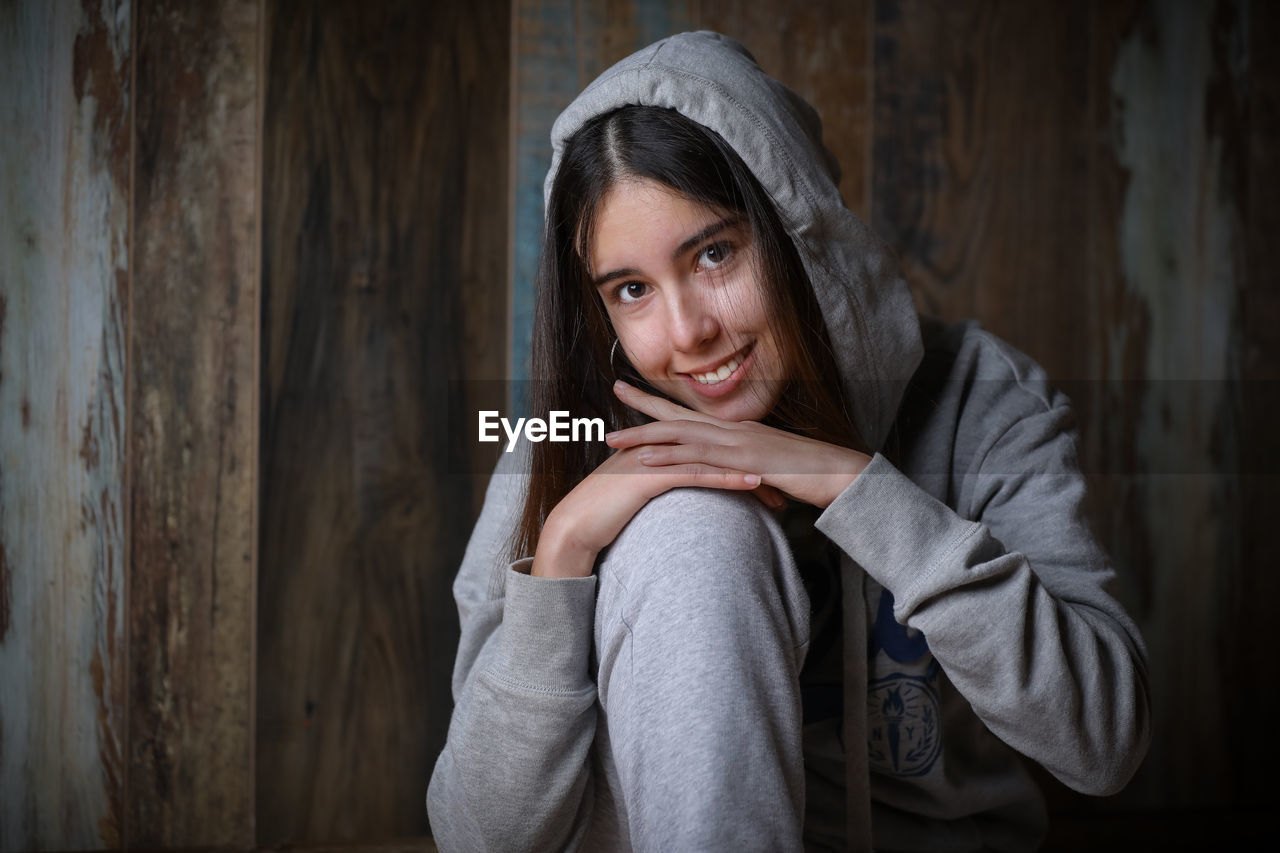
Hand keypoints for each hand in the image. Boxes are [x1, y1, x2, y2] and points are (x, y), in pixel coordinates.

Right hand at [531, 423, 768, 578]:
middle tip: (779, 481)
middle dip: (747, 463)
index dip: (734, 462)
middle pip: (713, 449)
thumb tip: (672, 497)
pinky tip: (752, 484)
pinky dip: (727, 477)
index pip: (703, 450)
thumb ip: (653, 488)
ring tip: (778, 483)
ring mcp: (654, 458)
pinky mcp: (650, 476)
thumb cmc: (600, 515)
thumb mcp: (632, 496)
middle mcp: (657, 446)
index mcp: (655, 448)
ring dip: (746, 468)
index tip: (762, 478)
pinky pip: (696, 474)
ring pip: (710, 458)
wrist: (572, 525)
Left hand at [605, 380, 869, 510]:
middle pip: (682, 415)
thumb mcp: (772, 467)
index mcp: (739, 429)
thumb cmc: (812, 473)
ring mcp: (740, 444)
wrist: (842, 474)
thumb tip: (734, 475)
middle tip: (615, 389)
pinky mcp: (744, 463)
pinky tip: (647, 462)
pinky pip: (700, 461)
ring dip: (646, 437)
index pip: (693, 414)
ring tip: (614, 439)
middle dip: (646, 403)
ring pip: (683, 437)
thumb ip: (748, 467)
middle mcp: (736, 429)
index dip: (662, 402)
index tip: (634, 391)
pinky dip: (670, 460)